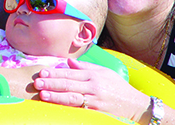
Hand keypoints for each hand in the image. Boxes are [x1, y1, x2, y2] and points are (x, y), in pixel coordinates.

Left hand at [33, 58, 149, 121]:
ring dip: (56, 96)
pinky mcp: (97, 113)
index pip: (70, 73)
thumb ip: (85, 66)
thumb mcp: (104, 72)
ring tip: (43, 95)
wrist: (137, 105)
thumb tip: (68, 62)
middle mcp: (93, 86)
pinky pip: (79, 110)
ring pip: (72, 98)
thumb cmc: (118, 87)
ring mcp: (95, 100)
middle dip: (51, 84)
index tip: (42, 72)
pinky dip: (67, 108)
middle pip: (69, 84)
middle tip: (37, 83)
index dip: (55, 73)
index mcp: (93, 75)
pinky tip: (57, 107)